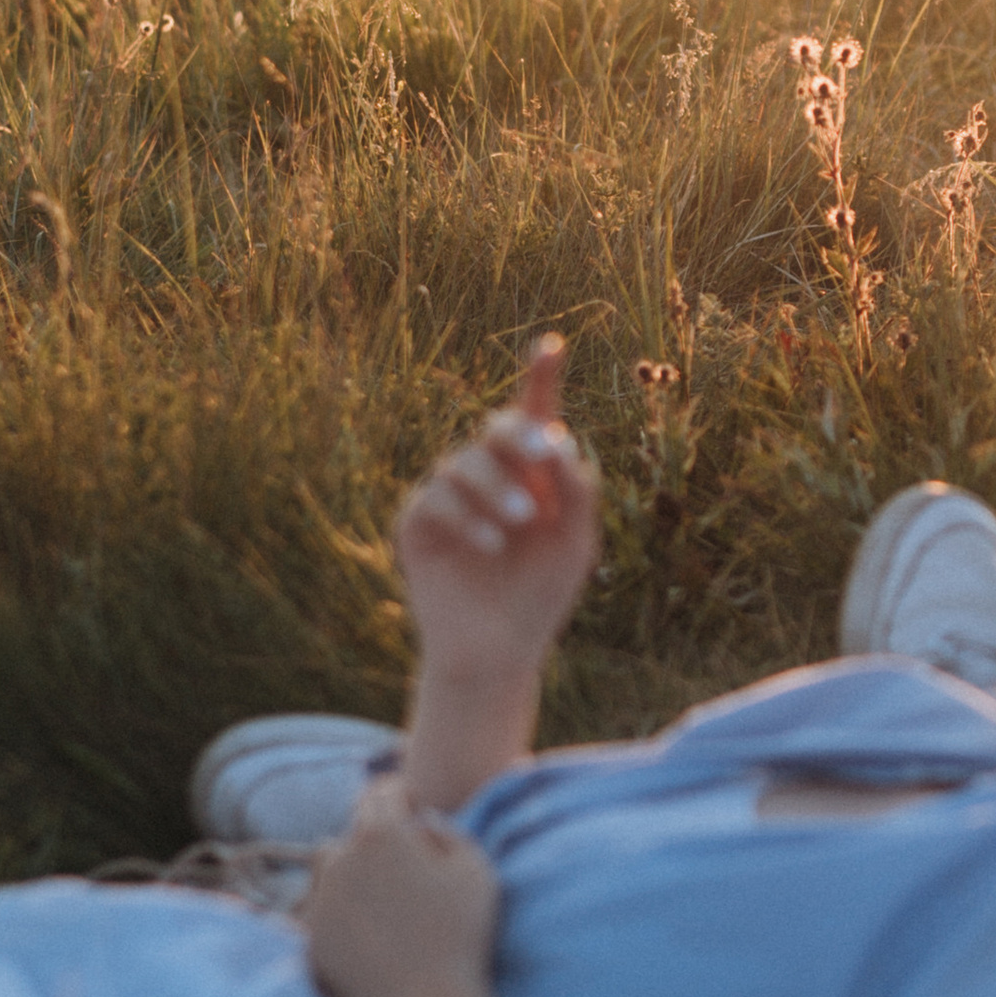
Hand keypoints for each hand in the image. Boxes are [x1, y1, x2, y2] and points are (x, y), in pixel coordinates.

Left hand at [304, 776, 502, 996]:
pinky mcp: (309, 942)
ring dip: (350, 869)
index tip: (413, 802)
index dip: (402, 795)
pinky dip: (341, 912)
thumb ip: (447, 831)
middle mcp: (339, 860)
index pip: (384, 794)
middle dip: (376, 835)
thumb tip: (421, 823)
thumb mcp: (475, 868)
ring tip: (380, 893)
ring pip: (329, 868)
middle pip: (353, 832)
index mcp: (380, 835)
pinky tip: (369, 931)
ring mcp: (319, 903)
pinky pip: (322, 913)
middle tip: (403, 856)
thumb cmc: (459, 933)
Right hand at [397, 336, 600, 702]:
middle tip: (545, 454)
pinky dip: (466, 516)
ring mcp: (448, 497)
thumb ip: (578, 491)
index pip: (534, 416)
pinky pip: (435, 499)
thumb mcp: (576, 543)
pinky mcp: (417, 523)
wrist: (500, 652)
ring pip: (463, 462)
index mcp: (531, 473)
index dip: (540, 378)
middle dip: (519, 435)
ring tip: (521, 522)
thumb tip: (561, 440)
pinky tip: (491, 544)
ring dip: (497, 485)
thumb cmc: (541, 595)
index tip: (552, 345)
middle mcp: (487, 475)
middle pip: (496, 429)